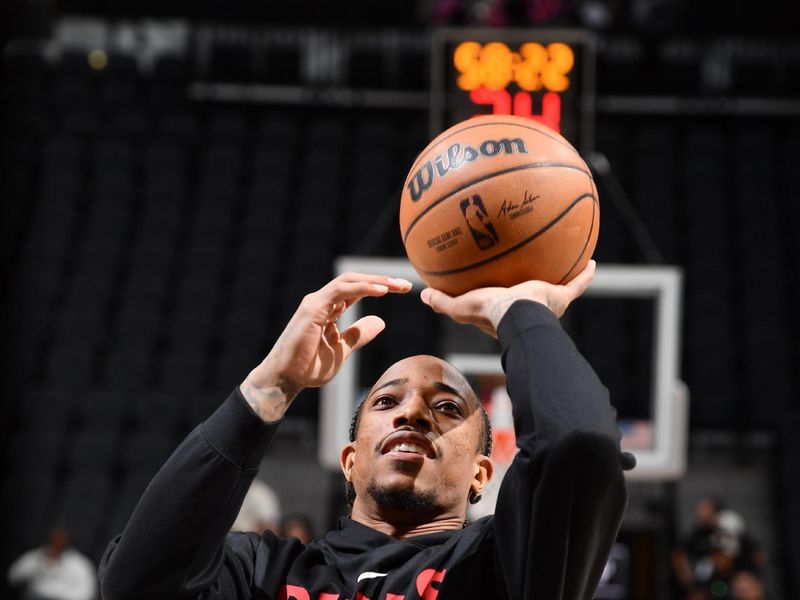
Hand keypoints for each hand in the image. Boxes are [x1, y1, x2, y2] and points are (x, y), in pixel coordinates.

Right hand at [241, 273, 411, 420]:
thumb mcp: (342, 350)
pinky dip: (362, 288)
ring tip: (396, 286)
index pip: (357, 290)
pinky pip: (340, 292)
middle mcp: (321, 301)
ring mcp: (315, 303)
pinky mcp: (312, 309)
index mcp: (328, 309)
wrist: (285, 379)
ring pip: (349, 281)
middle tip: (406, 285)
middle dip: (381, 280)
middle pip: (355, 281)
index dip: (379, 287)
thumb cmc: (308, 367)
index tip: (402, 289)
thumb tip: (380, 322)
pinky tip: (381, 290)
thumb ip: (358, 335)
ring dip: (375, 281)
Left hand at [420, 260, 595, 337]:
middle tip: (531, 274)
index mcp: (506, 314)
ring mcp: (548, 304)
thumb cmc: (490, 313)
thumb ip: (443, 302)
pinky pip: (578, 284)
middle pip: (532, 297)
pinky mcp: (562, 296)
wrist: (518, 314)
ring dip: (562, 279)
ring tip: (565, 263)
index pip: (503, 307)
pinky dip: (585, 274)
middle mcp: (530, 310)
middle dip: (533, 288)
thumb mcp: (461, 306)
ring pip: (558, 290)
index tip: (499, 292)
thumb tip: (423, 295)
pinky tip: (591, 259)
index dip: (500, 300)